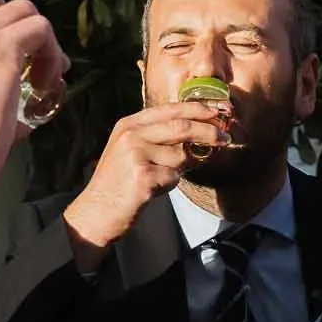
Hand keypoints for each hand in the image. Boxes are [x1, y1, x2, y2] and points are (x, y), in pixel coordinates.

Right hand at [59, 100, 230, 269]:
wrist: (96, 213)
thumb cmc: (119, 184)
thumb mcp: (132, 151)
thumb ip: (160, 139)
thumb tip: (202, 134)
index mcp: (129, 124)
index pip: (172, 109)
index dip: (200, 109)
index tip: (220, 112)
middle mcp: (131, 134)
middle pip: (182, 126)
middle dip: (209, 132)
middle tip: (225, 138)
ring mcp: (135, 154)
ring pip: (181, 155)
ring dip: (180, 169)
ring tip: (160, 178)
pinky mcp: (142, 176)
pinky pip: (174, 177)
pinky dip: (170, 185)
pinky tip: (152, 190)